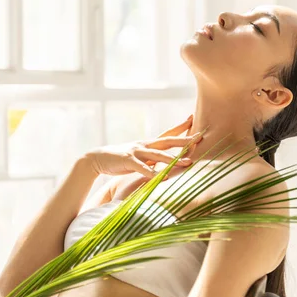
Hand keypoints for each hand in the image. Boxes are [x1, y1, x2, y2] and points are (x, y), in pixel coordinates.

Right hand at [84, 115, 202, 179]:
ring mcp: (136, 152)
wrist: (97, 158)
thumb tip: (165, 160)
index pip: (168, 133)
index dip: (180, 126)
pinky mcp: (128, 161)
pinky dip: (154, 173)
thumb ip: (152, 157)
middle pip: (168, 141)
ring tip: (188, 162)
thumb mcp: (139, 156)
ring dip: (174, 159)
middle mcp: (144, 144)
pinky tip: (163, 178)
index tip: (193, 118)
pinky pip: (143, 168)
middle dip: (184, 140)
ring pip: (158, 154)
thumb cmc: (120, 158)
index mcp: (147, 142)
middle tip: (199, 137)